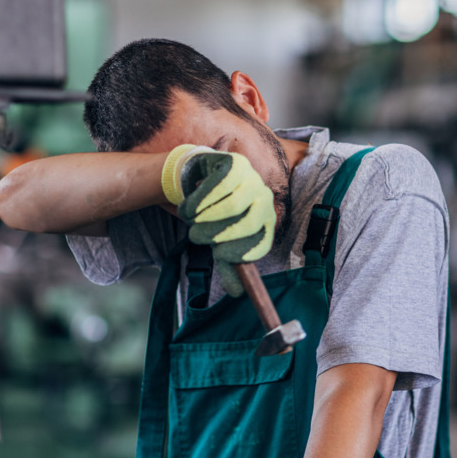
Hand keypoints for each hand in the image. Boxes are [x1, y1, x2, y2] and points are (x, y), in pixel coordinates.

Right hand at [161, 145, 275, 295]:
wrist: (196, 181)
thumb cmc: (211, 216)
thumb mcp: (218, 242)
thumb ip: (227, 265)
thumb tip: (236, 294)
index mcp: (266, 222)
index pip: (261, 243)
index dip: (239, 252)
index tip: (218, 255)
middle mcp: (265, 199)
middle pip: (247, 223)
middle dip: (216, 235)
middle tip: (195, 237)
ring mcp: (253, 179)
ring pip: (232, 205)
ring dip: (204, 217)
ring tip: (191, 219)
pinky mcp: (236, 163)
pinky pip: (219, 185)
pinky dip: (199, 199)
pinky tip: (190, 204)